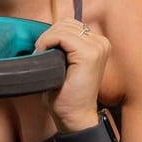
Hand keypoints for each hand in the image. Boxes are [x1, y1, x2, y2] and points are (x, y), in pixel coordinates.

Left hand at [34, 18, 109, 132]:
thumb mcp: (67, 63)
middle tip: (41, 55)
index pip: (70, 24)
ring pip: (62, 28)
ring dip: (47, 40)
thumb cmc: (68, 95)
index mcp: (98, 44)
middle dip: (48, 37)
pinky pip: (61, 36)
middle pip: (65, 24)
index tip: (44, 52)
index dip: (52, 35)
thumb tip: (49, 31)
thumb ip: (64, 45)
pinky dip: (47, 43)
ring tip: (43, 57)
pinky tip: (43, 56)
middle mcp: (101, 43)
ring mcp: (97, 47)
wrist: (75, 117)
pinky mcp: (89, 54)